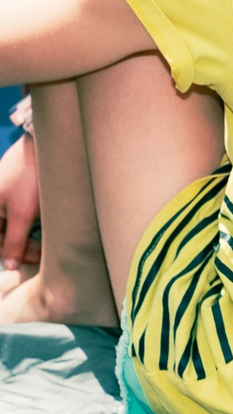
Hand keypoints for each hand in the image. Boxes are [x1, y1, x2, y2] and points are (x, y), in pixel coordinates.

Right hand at [0, 135, 35, 272]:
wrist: (43, 148)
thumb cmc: (29, 179)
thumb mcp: (21, 214)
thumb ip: (13, 241)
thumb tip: (8, 266)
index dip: (15, 256)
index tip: (38, 258)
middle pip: (5, 237)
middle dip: (23, 247)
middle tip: (45, 253)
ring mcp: (3, 199)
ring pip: (13, 228)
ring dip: (28, 238)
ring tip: (48, 242)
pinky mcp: (15, 194)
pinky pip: (19, 217)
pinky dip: (30, 225)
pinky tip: (46, 227)